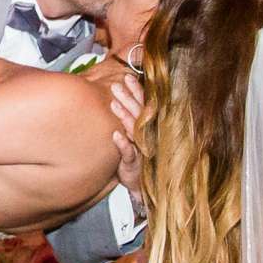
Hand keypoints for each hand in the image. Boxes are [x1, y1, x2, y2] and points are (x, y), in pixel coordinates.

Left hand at [109, 70, 144, 194]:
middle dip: (128, 98)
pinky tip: (115, 135)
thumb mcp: (136, 136)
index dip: (137, 91)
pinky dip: (122, 143)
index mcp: (149, 127)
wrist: (144, 186)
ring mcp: (142, 149)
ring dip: (124, 116)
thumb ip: (132, 117)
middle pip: (139, 114)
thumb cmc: (138, 156)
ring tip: (113, 103)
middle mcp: (148, 136)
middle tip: (116, 85)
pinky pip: (129, 152)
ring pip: (134, 130)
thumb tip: (122, 96)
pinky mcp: (133, 163)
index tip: (128, 77)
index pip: (145, 105)